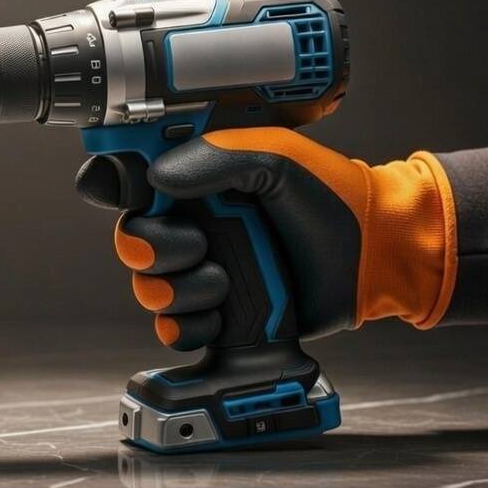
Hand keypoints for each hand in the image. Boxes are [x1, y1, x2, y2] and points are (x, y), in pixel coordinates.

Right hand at [115, 127, 457, 349]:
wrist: (375, 255)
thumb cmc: (332, 199)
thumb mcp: (275, 157)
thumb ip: (215, 157)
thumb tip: (155, 179)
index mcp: (197, 182)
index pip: (127, 180)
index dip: (112, 187)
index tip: (128, 193)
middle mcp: (192, 226)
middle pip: (131, 242)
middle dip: (153, 249)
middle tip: (197, 246)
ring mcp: (203, 272)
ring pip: (148, 289)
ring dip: (178, 291)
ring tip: (224, 283)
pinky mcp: (219, 316)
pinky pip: (174, 330)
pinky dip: (188, 327)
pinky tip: (219, 315)